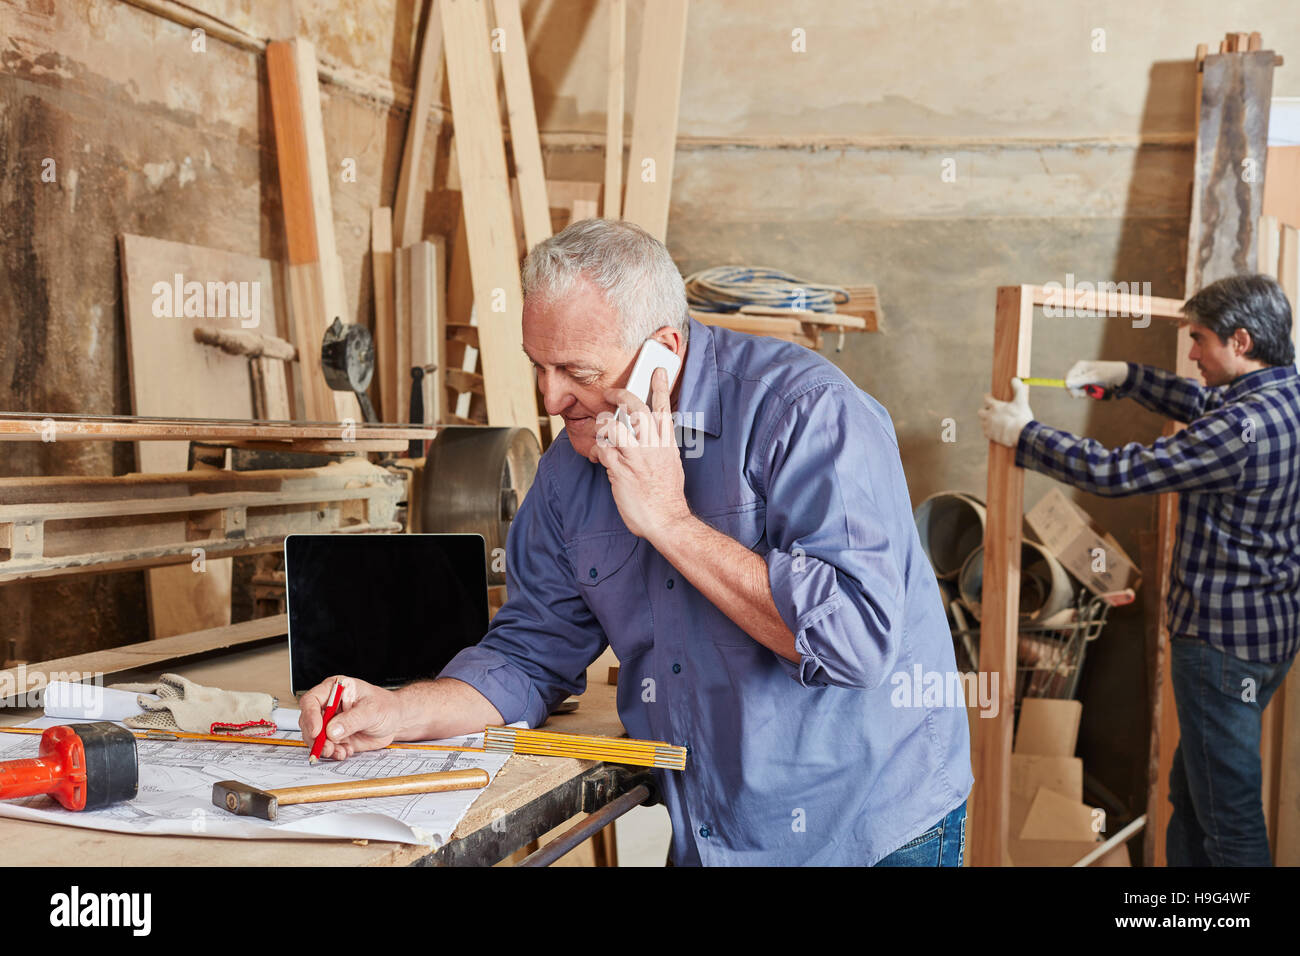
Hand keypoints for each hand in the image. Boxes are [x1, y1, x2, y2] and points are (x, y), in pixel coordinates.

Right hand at [298, 676, 403, 760]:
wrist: (395, 720)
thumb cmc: (385, 706)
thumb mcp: (372, 710)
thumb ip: (352, 720)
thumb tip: (332, 730)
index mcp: (335, 689)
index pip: (312, 700)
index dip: (310, 716)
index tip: (316, 731)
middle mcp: (329, 705)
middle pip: (308, 721)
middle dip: (315, 737)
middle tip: (327, 748)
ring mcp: (331, 722)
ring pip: (315, 737)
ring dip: (324, 748)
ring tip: (339, 752)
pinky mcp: (335, 737)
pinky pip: (327, 747)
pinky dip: (334, 753)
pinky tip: (346, 752)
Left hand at [594, 367, 690, 540]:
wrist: (666, 519)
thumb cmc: (667, 495)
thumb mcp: (672, 463)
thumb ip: (662, 445)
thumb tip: (653, 434)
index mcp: (666, 443)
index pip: (664, 408)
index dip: (660, 386)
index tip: (656, 370)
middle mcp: (653, 445)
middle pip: (636, 408)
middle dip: (621, 395)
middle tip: (611, 393)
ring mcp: (636, 457)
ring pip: (614, 425)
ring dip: (604, 424)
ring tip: (602, 430)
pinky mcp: (620, 470)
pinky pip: (603, 449)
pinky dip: (598, 449)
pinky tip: (601, 455)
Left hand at [979, 378, 1033, 446]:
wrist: (1022, 434)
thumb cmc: (1022, 417)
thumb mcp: (1021, 401)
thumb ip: (1018, 389)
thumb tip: (1014, 379)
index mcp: (995, 406)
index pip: (986, 398)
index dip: (988, 397)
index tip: (990, 397)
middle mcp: (989, 415)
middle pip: (981, 411)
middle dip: (985, 410)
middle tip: (992, 411)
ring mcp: (988, 426)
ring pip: (982, 422)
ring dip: (987, 421)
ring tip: (994, 422)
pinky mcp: (990, 435)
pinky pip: (985, 432)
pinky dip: (989, 431)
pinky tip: (995, 431)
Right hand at [1065, 360, 1126, 397]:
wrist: (1121, 375)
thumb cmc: (1108, 373)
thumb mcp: (1094, 377)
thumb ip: (1080, 381)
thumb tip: (1066, 384)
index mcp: (1079, 367)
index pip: (1067, 378)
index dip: (1069, 387)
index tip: (1075, 395)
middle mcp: (1080, 372)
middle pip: (1071, 385)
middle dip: (1077, 392)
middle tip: (1085, 395)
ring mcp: (1084, 378)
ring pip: (1078, 390)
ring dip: (1085, 394)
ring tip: (1094, 392)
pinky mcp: (1089, 383)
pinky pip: (1084, 391)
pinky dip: (1090, 394)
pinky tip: (1096, 392)